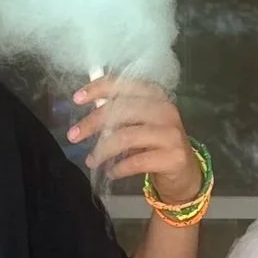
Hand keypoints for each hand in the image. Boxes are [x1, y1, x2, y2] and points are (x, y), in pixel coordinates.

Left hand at [68, 77, 199, 198]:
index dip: (99, 88)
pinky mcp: (173, 157)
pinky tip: (111, 172)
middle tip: (73, 136)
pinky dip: (119, 168)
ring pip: (126, 137)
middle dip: (93, 123)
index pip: (126, 85)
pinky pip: (136, 162)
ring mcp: (171, 134)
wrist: (184, 172)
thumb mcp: (140, 124)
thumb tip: (89, 108)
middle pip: (122, 110)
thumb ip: (120, 114)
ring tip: (92, 160)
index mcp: (157, 96)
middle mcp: (166, 111)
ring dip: (102, 150)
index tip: (77, 99)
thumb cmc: (156, 145)